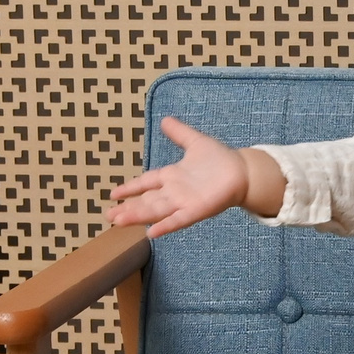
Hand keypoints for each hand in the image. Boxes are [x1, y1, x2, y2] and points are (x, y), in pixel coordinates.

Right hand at [107, 117, 275, 237]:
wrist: (245, 171)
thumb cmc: (221, 159)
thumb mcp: (196, 142)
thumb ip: (180, 133)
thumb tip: (165, 120)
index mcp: (172, 176)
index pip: (146, 182)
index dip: (130, 188)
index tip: (113, 194)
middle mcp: (175, 191)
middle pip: (146, 201)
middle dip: (128, 208)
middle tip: (109, 215)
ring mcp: (185, 202)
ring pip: (156, 210)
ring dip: (138, 216)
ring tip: (118, 222)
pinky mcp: (197, 210)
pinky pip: (178, 219)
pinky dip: (165, 226)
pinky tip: (151, 233)